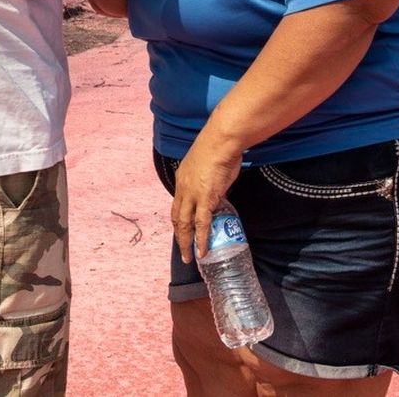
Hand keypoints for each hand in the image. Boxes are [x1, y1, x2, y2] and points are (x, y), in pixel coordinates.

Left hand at [171, 127, 242, 263]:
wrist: (221, 141)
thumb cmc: (218, 147)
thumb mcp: (207, 163)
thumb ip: (209, 176)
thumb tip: (218, 183)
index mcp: (182, 178)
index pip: (177, 204)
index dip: (179, 218)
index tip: (182, 229)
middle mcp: (183, 188)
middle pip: (177, 217)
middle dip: (179, 235)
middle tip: (183, 250)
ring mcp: (192, 195)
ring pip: (185, 224)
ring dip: (186, 242)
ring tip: (189, 257)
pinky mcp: (205, 199)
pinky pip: (201, 224)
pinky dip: (201, 239)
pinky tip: (202, 251)